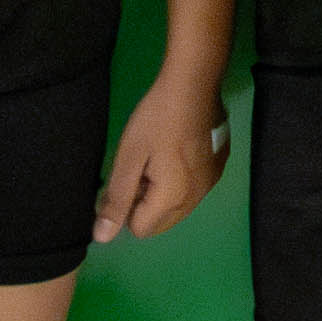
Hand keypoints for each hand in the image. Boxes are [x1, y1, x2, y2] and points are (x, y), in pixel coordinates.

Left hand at [96, 64, 228, 241]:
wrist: (194, 83)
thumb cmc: (156, 118)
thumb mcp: (129, 156)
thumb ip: (116, 199)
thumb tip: (103, 237)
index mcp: (173, 199)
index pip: (140, 228)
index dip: (127, 206)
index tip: (128, 176)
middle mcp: (196, 199)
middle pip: (161, 223)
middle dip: (145, 204)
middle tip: (142, 167)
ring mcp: (211, 183)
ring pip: (178, 208)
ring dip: (163, 194)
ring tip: (159, 157)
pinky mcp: (219, 168)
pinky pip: (193, 190)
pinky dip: (181, 181)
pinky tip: (177, 150)